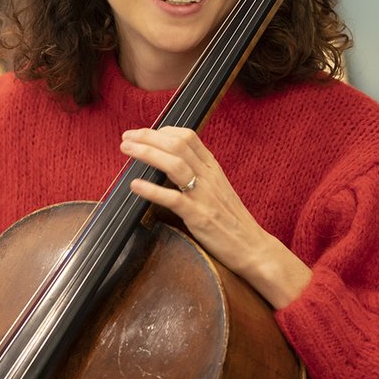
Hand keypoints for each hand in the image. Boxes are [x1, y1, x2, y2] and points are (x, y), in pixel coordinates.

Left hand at [119, 127, 309, 308]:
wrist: (252, 247)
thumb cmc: (230, 219)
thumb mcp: (216, 188)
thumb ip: (197, 173)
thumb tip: (168, 163)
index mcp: (213, 168)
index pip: (188, 137)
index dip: (162, 131)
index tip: (142, 133)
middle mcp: (209, 176)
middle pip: (177, 145)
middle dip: (148, 137)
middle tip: (126, 137)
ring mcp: (204, 195)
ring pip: (174, 164)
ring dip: (146, 153)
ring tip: (126, 150)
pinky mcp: (199, 216)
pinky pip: (173, 198)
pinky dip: (151, 190)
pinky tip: (135, 185)